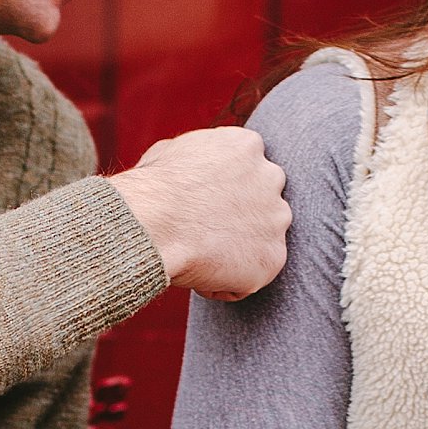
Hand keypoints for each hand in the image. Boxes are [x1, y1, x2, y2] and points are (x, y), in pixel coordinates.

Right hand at [111, 126, 289, 299]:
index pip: (246, 170)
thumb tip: (190, 170)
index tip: (201, 205)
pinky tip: (199, 273)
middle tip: (202, 233)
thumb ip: (197, 161)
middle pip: (261, 203)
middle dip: (239, 219)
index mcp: (247, 145)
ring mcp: (276, 220)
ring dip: (235, 251)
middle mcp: (272, 177)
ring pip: (260, 241)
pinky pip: (250, 276)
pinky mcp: (273, 259)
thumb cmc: (151, 190)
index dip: (222, 191)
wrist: (153, 225)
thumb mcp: (170, 153)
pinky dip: (227, 282)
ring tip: (197, 254)